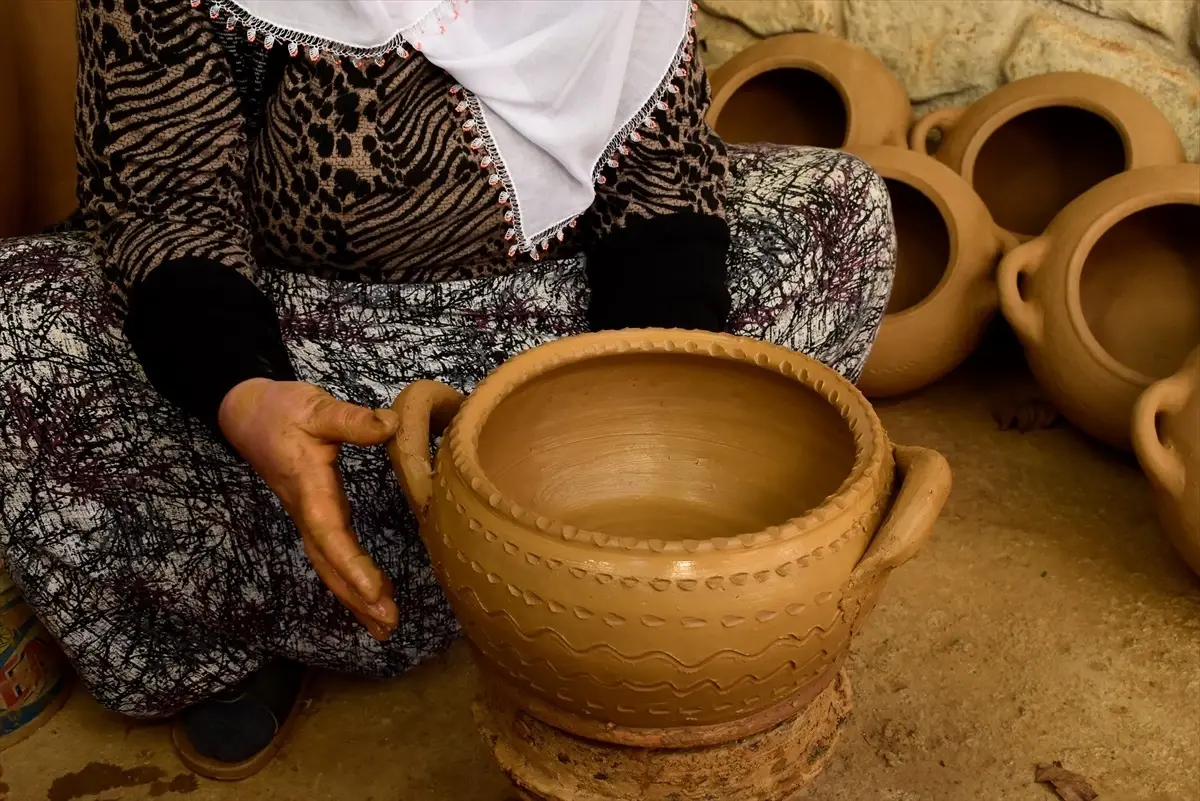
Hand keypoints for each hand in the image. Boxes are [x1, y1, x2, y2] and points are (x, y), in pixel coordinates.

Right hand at [219, 378, 400, 639]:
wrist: (247, 413)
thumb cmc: (281, 410)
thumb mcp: (316, 406)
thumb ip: (351, 419)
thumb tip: (388, 425)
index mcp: (309, 488)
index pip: (330, 534)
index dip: (351, 564)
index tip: (375, 590)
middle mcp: (307, 511)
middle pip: (329, 563)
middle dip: (357, 596)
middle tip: (388, 623)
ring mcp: (309, 517)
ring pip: (329, 566)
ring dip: (354, 598)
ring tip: (385, 626)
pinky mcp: (315, 516)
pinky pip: (331, 556)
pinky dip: (350, 581)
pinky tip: (372, 599)